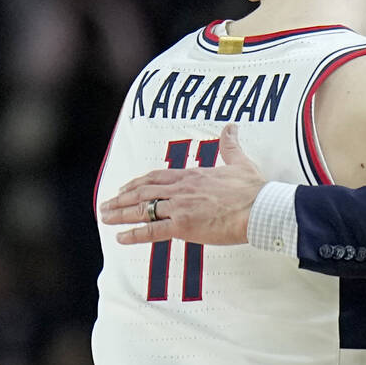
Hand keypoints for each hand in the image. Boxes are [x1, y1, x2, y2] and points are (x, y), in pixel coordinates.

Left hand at [99, 123, 264, 245]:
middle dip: (121, 198)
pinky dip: (134, 234)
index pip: (157, 177)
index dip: (138, 182)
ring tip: (105, 217)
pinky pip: (152, 230)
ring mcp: (180, 207)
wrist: (260, 207)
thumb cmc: (254, 189)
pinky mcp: (183, 225)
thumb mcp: (241, 162)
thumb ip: (231, 145)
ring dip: (121, 213)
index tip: (126, 188)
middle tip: (106, 205)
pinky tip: (120, 237)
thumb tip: (231, 127)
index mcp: (192, 175)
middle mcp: (181, 189)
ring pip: (142, 208)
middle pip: (143, 191)